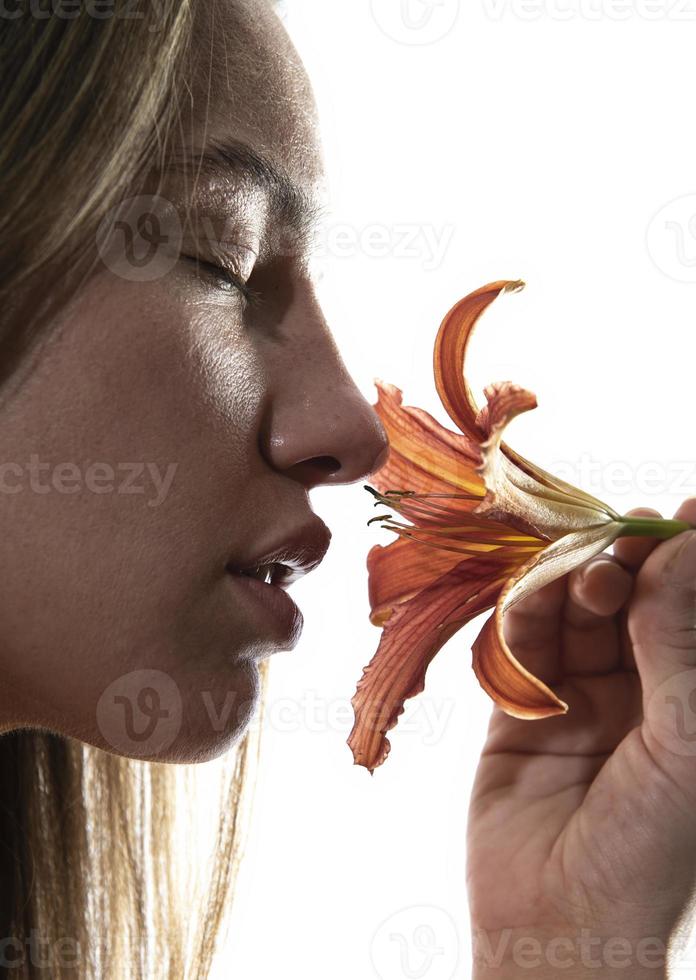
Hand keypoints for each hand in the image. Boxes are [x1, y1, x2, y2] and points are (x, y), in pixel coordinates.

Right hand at [467, 499, 695, 978]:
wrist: (563, 932)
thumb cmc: (653, 849)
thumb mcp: (686, 738)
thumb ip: (679, 639)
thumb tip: (687, 547)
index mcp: (695, 704)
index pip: (691, 612)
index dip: (688, 560)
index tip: (689, 510)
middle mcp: (645, 694)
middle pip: (634, 602)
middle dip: (628, 563)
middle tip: (621, 537)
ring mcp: (582, 701)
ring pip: (576, 616)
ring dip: (573, 585)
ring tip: (582, 574)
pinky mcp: (523, 712)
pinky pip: (522, 649)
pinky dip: (523, 619)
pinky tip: (530, 605)